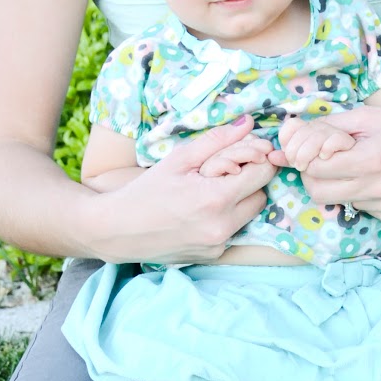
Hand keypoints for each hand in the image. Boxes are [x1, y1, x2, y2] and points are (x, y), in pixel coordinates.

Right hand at [90, 118, 275, 264]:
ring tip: (209, 193)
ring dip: (239, 201)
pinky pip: (233, 231)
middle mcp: (222, 227)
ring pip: (250, 215)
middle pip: (262, 195)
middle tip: (223, 174)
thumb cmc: (146, 190)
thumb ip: (218, 140)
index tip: (242, 155)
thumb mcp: (180, 159)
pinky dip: (225, 219)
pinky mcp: (213, 256)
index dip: (257, 159)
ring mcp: (218, 245)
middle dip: (249, 181)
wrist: (116, 230)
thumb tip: (249, 123)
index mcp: (216, 199)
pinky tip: (200, 213)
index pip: (263, 173)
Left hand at [272, 106, 380, 223]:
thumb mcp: (367, 116)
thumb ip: (328, 127)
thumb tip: (290, 135)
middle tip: (326, 161)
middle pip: (318, 192)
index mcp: (369, 159)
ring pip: (339, 201)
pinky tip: (377, 179)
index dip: (308, 157)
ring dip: (338, 185)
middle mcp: (376, 188)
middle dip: (314, 175)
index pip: (314, 169)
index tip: (317, 149)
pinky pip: (361, 208)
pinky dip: (360, 194)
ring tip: (358, 166)